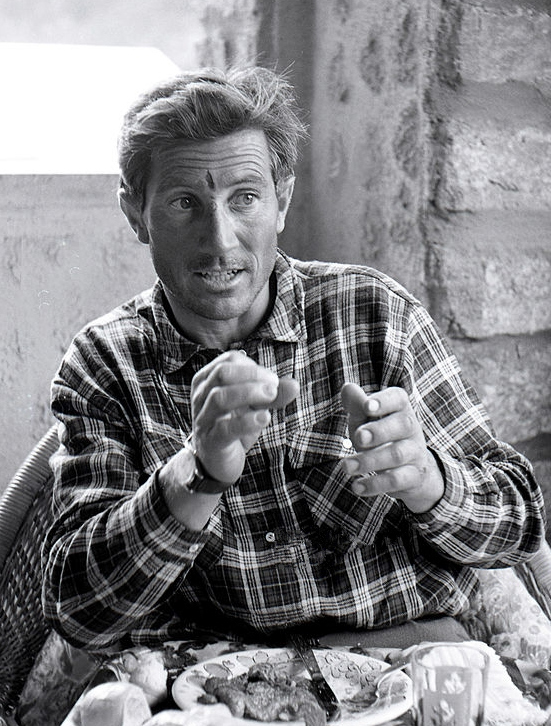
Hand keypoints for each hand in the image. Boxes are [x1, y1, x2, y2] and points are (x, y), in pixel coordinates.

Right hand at [191, 350, 298, 483]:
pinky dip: (247, 421)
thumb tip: (294, 385)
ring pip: (220, 397)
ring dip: (249, 392)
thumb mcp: (255, 406)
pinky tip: (264, 418)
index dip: (254, 366)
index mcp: (208, 380)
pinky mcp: (211, 441)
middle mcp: (201, 396)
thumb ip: (273, 394)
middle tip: (274, 386)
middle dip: (253, 375)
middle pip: (222, 373)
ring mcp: (203, 419)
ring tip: (271, 396)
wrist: (217, 462)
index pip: (230, 360)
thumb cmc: (233, 425)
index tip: (272, 380)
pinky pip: (226, 428)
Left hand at [339, 383, 443, 512]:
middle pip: (402, 425)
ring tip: (345, 466)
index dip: (384, 401)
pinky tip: (356, 486)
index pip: (398, 398)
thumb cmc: (381, 437)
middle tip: (359, 437)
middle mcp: (412, 428)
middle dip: (379, 430)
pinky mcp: (414, 476)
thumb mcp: (366, 420)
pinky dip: (375, 484)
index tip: (367, 406)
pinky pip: (397, 479)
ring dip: (369, 461)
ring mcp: (415, 452)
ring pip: (396, 454)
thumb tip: (347, 388)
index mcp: (400, 409)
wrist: (410, 471)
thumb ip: (356, 405)